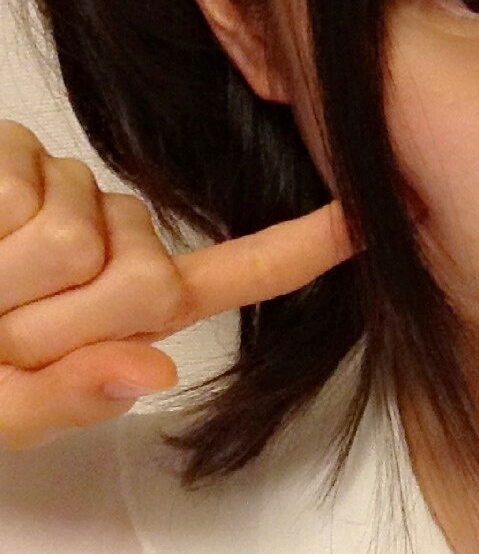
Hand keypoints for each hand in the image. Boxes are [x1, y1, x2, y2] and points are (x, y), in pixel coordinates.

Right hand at [0, 120, 359, 449]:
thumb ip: (60, 401)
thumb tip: (152, 371)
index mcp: (120, 305)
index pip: (227, 276)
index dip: (298, 251)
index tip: (368, 218)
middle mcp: (106, 234)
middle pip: (145, 280)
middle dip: (56, 325)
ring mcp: (62, 187)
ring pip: (79, 241)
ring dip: (5, 283)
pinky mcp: (16, 152)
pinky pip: (23, 200)